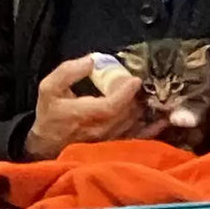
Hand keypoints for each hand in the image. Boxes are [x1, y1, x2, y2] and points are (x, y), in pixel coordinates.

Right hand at [25, 56, 168, 158]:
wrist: (45, 145)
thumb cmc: (50, 115)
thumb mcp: (49, 88)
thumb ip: (69, 72)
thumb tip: (92, 60)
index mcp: (85, 115)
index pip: (113, 105)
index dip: (126, 92)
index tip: (135, 80)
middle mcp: (101, 130)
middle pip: (128, 112)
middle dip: (137, 96)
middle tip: (139, 83)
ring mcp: (109, 142)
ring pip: (135, 123)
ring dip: (144, 108)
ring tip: (148, 94)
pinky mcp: (114, 148)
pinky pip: (138, 139)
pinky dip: (152, 129)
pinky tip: (163, 119)